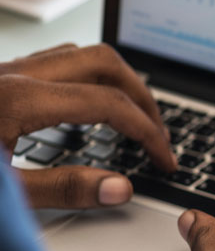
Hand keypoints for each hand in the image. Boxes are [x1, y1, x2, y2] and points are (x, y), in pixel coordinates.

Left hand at [0, 43, 176, 208]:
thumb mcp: (3, 194)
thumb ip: (62, 189)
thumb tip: (120, 187)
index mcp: (18, 99)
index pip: (108, 103)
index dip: (146, 132)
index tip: (163, 158)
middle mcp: (14, 75)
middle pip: (105, 63)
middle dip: (141, 97)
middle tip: (157, 133)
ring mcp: (4, 72)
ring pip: (80, 55)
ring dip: (116, 82)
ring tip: (132, 117)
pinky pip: (55, 63)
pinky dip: (86, 81)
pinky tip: (86, 110)